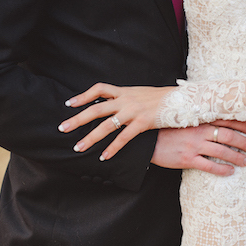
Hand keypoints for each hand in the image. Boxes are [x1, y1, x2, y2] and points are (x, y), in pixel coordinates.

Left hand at [58, 83, 174, 159]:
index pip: (99, 89)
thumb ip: (128, 98)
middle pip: (96, 109)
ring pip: (106, 125)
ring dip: (90, 137)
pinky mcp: (142, 122)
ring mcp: (133, 111)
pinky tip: (104, 156)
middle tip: (62, 128)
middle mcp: (126, 99)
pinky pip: (123, 137)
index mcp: (125, 91)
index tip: (69, 103)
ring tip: (78, 147)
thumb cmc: (164, 99)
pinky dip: (112, 148)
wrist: (183, 99)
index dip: (83, 96)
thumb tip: (116, 105)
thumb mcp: (142, 94)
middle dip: (77, 119)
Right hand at [151, 120, 245, 175]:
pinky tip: (230, 171)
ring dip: (236, 156)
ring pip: (222, 151)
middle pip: (228, 135)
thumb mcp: (182, 118)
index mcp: (199, 119)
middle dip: (243, 142)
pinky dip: (222, 169)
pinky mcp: (188, 159)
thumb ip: (197, 118)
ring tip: (245, 161)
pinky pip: (209, 166)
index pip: (225, 119)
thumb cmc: (165, 129)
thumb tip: (213, 116)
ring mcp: (194, 145)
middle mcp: (199, 131)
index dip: (241, 124)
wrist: (147, 140)